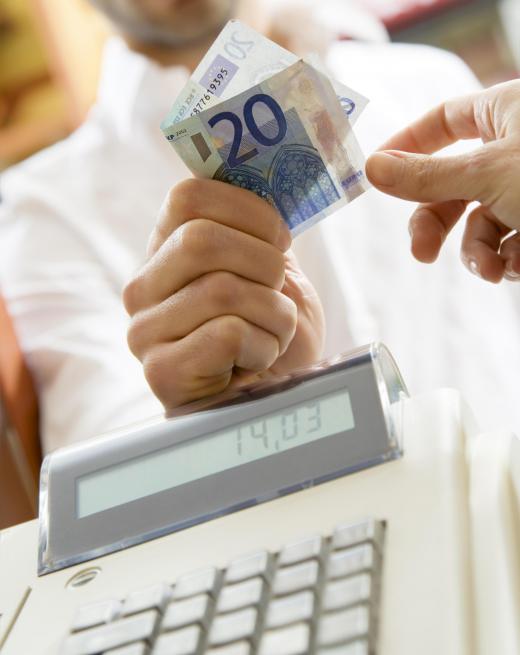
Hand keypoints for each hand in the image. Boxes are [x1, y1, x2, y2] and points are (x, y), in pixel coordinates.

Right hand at [123, 179, 324, 410]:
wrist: (272, 396)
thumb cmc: (269, 329)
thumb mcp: (267, 268)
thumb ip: (258, 228)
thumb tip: (274, 171)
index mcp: (165, 249)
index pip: (189, 196)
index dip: (249, 209)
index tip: (279, 238)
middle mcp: (143, 286)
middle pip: (202, 241)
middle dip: (265, 263)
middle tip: (277, 290)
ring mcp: (145, 331)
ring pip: (222, 290)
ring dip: (274, 313)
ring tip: (274, 331)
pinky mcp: (162, 372)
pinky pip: (227, 334)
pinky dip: (265, 345)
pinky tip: (259, 359)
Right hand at [365, 80, 519, 282]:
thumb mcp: (487, 175)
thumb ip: (426, 176)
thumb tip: (370, 168)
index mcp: (508, 112)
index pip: (445, 119)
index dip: (409, 144)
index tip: (377, 173)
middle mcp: (515, 148)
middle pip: (454, 183)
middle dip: (437, 223)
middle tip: (422, 252)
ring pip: (481, 221)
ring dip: (479, 252)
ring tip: (492, 269)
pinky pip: (508, 241)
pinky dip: (507, 259)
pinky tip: (516, 267)